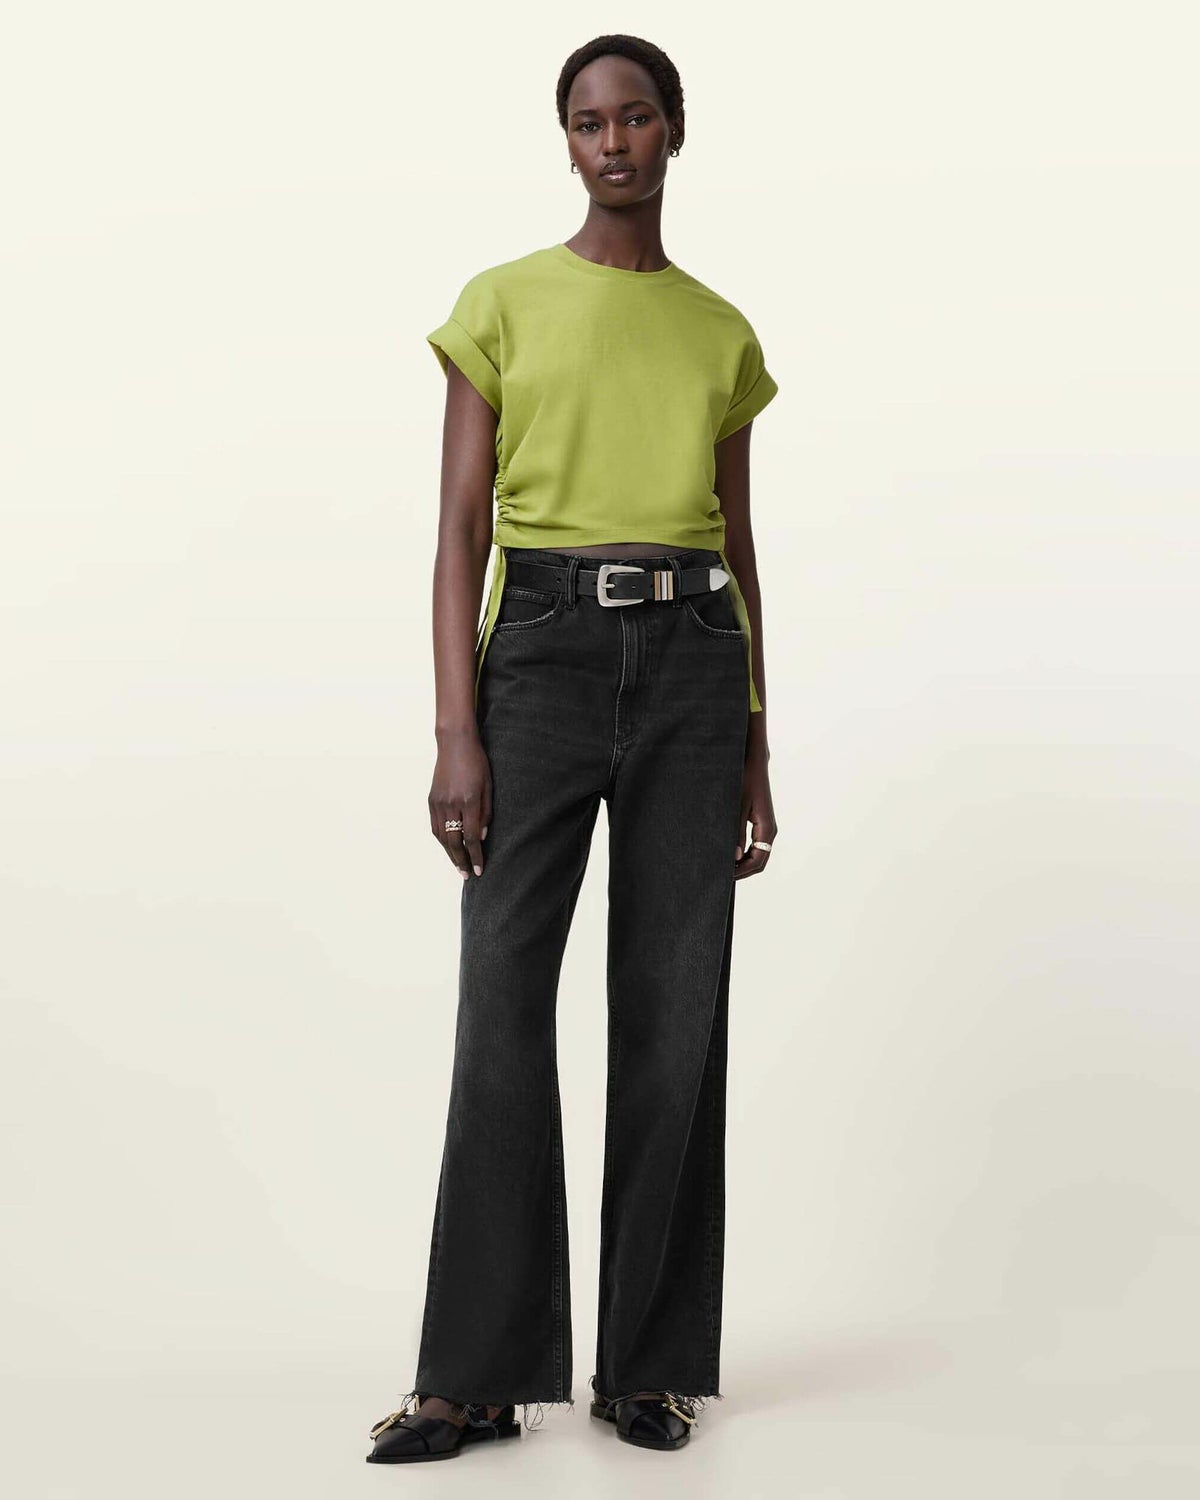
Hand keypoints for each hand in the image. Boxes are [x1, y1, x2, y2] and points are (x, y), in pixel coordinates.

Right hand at [429, 727, 492, 878]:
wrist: (455, 743)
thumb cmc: (477, 763)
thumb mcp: (488, 786)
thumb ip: (486, 813)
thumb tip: (483, 836)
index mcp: (468, 801)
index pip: (472, 837)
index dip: (476, 856)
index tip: (479, 870)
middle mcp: (451, 804)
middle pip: (454, 841)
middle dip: (461, 861)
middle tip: (467, 875)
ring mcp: (438, 803)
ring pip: (442, 836)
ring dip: (450, 854)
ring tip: (458, 865)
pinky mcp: (431, 800)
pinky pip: (435, 826)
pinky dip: (442, 840)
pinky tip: (448, 848)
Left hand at [734, 745, 775, 879]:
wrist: (752, 761)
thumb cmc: (744, 779)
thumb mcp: (737, 806)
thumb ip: (736, 833)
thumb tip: (735, 857)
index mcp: (767, 829)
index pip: (758, 861)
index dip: (742, 872)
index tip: (725, 876)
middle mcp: (769, 830)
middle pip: (759, 861)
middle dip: (742, 871)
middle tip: (721, 875)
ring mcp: (765, 826)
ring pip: (757, 854)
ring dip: (742, 862)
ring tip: (722, 865)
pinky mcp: (759, 821)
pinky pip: (754, 844)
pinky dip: (743, 852)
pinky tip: (728, 851)